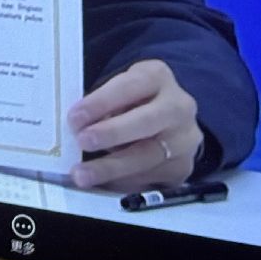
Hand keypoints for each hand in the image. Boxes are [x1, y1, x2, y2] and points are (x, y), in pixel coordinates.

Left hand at [66, 60, 203, 190]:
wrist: (170, 119)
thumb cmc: (134, 100)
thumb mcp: (121, 88)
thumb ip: (103, 103)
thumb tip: (77, 126)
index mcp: (157, 77)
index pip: (130, 86)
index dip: (101, 102)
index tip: (75, 117)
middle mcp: (178, 106)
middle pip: (146, 121)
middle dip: (112, 133)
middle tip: (82, 141)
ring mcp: (185, 139)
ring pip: (148, 156)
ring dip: (111, 167)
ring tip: (82, 174)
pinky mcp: (182, 167)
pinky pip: (150, 177)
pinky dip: (121, 181)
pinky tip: (101, 182)